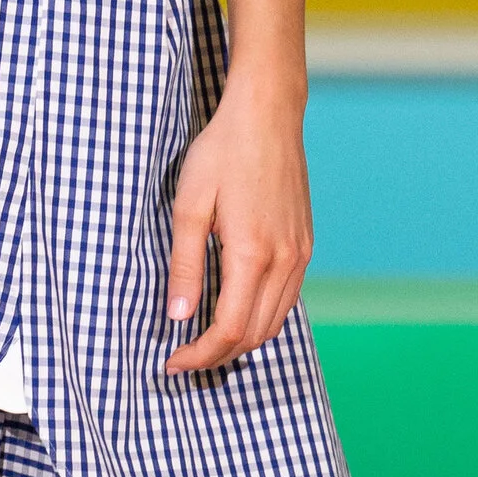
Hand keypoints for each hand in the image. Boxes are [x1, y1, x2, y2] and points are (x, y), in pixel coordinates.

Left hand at [161, 73, 310, 375]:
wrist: (267, 115)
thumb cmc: (222, 153)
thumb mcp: (188, 206)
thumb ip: (184, 265)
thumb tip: (178, 315)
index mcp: (252, 254)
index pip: (228, 329)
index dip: (199, 354)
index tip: (172, 361)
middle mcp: (284, 261)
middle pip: (254, 335)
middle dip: (217, 355)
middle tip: (183, 356)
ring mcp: (300, 254)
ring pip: (274, 322)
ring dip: (241, 341)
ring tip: (205, 341)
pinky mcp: (305, 245)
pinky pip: (287, 300)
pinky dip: (261, 318)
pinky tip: (235, 311)